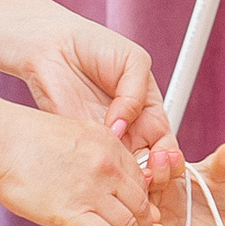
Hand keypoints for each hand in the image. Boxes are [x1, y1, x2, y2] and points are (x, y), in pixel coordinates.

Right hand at [0, 105, 162, 225]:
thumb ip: (94, 154)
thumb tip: (100, 177)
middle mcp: (108, 166)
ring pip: (129, 223)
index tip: (146, 215)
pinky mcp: (73, 212)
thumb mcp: (74, 133)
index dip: (146, 202)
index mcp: (109, 144)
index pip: (139, 180)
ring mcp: (93, 190)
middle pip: (140, 203)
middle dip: (147, 225)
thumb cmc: (24, 138)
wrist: (0, 140)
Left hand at [12, 19, 181, 180]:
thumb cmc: (94, 46)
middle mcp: (129, 130)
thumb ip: (136, 94)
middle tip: (153, 171)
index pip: (166, 145)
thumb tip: (123, 127)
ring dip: (134, 180)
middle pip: (150, 166)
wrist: (54, 45)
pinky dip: (104, 174)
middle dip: (157, 175)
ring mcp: (105, 139)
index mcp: (148, 112)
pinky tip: (109, 171)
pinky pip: (96, 165)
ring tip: (135, 175)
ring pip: (126, 172)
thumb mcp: (132, 61)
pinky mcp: (81, 142)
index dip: (170, 158)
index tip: (167, 159)